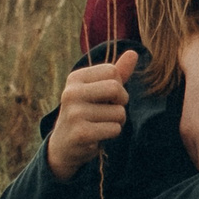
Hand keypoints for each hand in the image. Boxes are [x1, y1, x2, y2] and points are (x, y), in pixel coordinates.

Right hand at [47, 49, 137, 180]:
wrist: (63, 146)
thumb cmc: (86, 113)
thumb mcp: (97, 90)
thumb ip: (116, 73)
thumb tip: (134, 52)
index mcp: (75, 78)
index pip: (113, 71)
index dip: (118, 86)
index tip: (106, 97)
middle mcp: (71, 93)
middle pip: (116, 88)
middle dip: (121, 102)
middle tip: (109, 112)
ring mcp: (74, 113)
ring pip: (119, 112)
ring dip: (117, 121)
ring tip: (101, 125)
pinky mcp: (81, 133)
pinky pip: (115, 129)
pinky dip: (113, 133)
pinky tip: (98, 136)